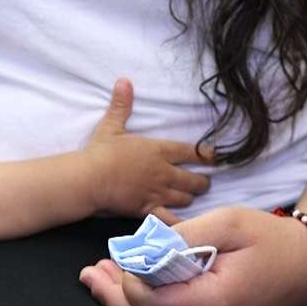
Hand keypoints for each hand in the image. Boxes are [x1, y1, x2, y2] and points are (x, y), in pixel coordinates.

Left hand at [78, 206, 306, 305]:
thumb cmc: (269, 239)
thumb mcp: (227, 221)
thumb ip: (183, 235)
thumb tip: (144, 246)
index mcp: (215, 302)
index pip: (149, 304)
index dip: (126, 282)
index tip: (119, 257)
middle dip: (112, 296)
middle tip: (90, 273)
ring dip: (125, 305)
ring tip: (100, 279)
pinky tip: (132, 290)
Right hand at [88, 78, 212, 216]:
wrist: (90, 178)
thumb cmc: (101, 152)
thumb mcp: (111, 125)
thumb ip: (122, 105)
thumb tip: (124, 80)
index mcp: (158, 150)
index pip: (191, 152)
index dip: (207, 155)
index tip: (216, 156)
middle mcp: (164, 172)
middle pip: (194, 180)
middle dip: (202, 181)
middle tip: (203, 182)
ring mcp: (158, 193)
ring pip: (186, 198)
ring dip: (190, 198)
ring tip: (191, 197)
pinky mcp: (148, 209)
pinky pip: (171, 219)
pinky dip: (180, 223)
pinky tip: (187, 225)